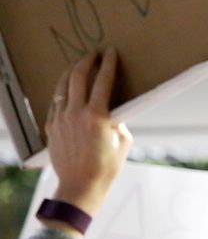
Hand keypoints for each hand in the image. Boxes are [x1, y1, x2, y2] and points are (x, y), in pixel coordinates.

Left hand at [44, 49, 131, 225]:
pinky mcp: (52, 126)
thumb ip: (119, 124)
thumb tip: (113, 116)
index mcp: (97, 116)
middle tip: (93, 53)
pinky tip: (67, 88)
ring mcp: (61, 118)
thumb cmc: (106, 168)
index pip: (103, 81)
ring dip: (71, 71)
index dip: (108, 64)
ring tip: (77, 65)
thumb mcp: (123, 144)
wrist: (80, 185)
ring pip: (62, 86)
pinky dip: (62, 91)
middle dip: (86, 61)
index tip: (111, 52)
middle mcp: (76, 113)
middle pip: (78, 76)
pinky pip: (55, 101)